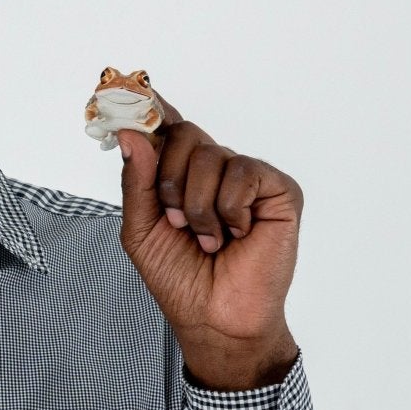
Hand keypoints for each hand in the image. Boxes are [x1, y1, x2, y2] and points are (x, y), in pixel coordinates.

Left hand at [115, 107, 302, 388]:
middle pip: (185, 134)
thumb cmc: (180, 277)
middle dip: (169, 180)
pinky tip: (237, 234)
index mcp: (182, 173)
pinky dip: (229, 210)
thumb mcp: (140, 228)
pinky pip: (243, 173)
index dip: (152, 108)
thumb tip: (131, 134)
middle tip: (176, 221)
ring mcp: (248, 176)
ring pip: (211, 154)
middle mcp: (215, 168)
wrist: (214, 318)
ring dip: (198, 205)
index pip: (168, 127)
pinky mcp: (279, 190)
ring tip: (208, 238)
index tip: (132, 91)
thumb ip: (136, 181)